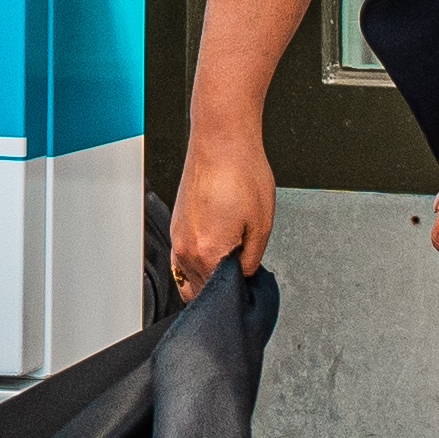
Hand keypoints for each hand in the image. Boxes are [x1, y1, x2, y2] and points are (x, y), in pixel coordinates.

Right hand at [167, 130, 276, 296]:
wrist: (221, 142)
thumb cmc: (241, 173)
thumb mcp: (262, 226)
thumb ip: (251, 261)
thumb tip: (244, 275)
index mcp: (207, 253)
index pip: (218, 295)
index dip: (237, 294)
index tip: (249, 287)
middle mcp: (185, 249)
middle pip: (198, 291)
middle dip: (219, 288)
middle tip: (242, 272)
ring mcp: (177, 236)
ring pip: (187, 276)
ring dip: (206, 276)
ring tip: (231, 255)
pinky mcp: (177, 224)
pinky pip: (183, 258)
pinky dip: (198, 261)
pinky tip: (217, 245)